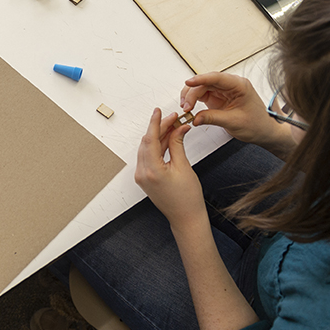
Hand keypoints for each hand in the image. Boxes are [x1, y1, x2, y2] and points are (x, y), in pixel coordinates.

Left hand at [134, 109, 205, 233]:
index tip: (159, 111)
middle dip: (159, 128)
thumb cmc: (187, 198)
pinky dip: (157, 146)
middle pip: (148, 142)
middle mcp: (142, 173)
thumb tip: (178, 128)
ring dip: (159, 136)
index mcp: (151, 170)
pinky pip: (148, 156)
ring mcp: (142, 176)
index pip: (150, 139)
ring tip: (173, 126)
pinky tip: (167, 139)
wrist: (186, 218)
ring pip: (147, 148)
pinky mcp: (145, 178)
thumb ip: (177, 144)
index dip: (155, 122)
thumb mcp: (184, 167)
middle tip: (174, 118)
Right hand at [180, 72, 287, 149]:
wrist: (264, 131)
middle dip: (192, 93)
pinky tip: (189, 107)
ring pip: (201, 87)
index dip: (201, 79)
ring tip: (185, 108)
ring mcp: (223, 90)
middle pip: (206, 82)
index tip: (188, 83)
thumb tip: (195, 118)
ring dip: (191, 96)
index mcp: (239, 85)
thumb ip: (212, 118)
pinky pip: (202, 94)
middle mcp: (230, 85)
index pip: (217, 77)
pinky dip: (193, 100)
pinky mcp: (217, 97)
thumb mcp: (234, 122)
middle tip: (186, 106)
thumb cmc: (257, 124)